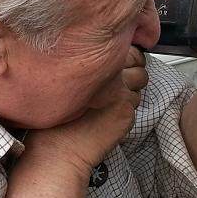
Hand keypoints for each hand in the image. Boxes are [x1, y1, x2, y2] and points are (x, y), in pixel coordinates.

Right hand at [24, 47, 147, 175]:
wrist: (58, 148)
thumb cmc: (56, 118)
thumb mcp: (68, 82)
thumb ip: (91, 69)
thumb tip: (110, 62)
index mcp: (94, 62)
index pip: (127, 49)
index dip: (125, 58)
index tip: (118, 66)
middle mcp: (110, 74)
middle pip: (139, 64)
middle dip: (133, 72)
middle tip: (119, 85)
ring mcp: (121, 93)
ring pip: (139, 86)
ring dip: (130, 92)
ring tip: (111, 104)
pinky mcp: (127, 112)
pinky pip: (135, 106)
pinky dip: (126, 110)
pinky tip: (110, 117)